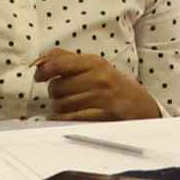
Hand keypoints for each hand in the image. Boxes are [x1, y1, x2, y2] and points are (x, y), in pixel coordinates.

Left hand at [36, 48, 154, 121]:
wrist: (141, 107)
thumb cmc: (113, 86)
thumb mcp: (94, 66)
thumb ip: (65, 59)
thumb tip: (38, 62)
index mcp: (94, 63)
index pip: (59, 63)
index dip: (44, 70)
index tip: (39, 76)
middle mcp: (98, 78)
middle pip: (57, 87)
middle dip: (54, 93)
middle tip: (64, 94)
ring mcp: (102, 98)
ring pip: (61, 104)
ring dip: (59, 108)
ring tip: (69, 106)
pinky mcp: (103, 117)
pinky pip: (70, 118)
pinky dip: (63, 119)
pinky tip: (67, 117)